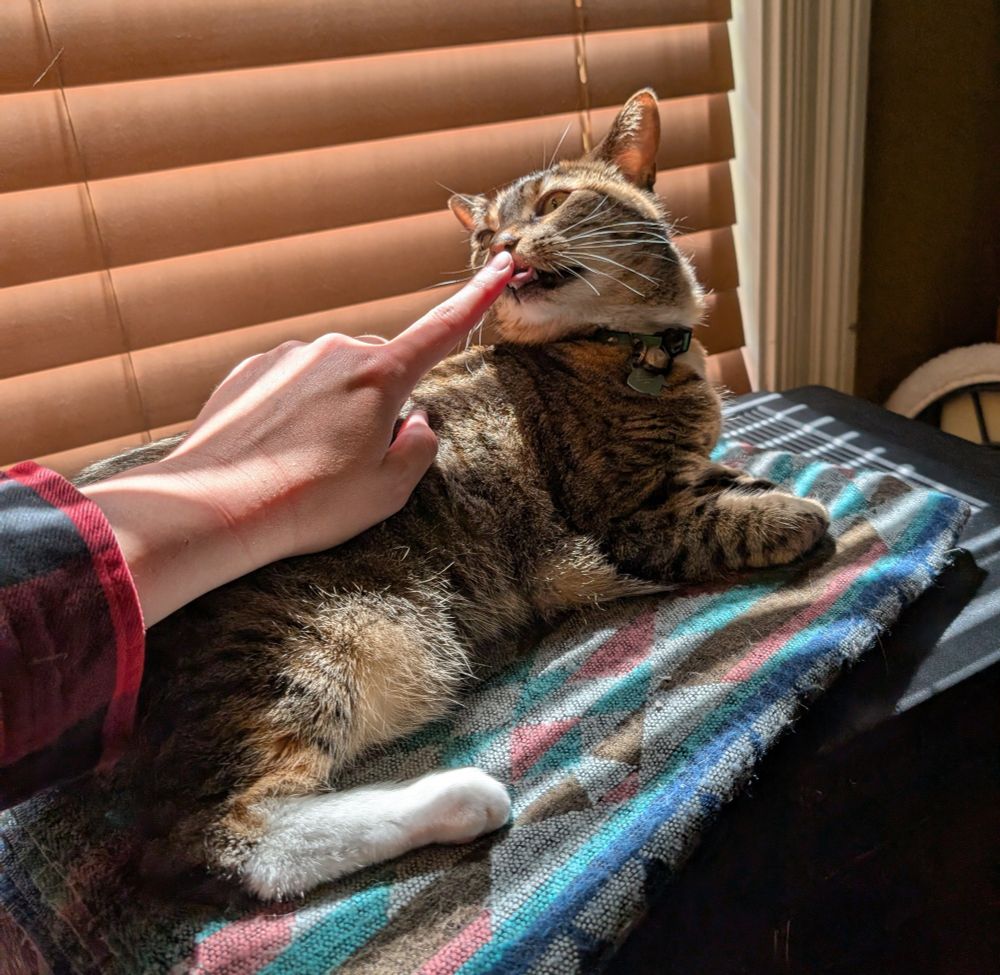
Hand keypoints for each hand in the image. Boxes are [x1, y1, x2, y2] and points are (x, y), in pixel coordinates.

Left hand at [82, 252, 513, 625]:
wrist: (216, 505)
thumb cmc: (311, 503)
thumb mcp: (389, 490)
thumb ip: (419, 447)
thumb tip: (415, 420)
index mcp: (382, 377)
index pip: (444, 330)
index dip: (478, 297)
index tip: (503, 263)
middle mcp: (337, 352)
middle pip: (382, 366)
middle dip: (382, 401)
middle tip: (357, 458)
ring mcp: (290, 357)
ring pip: (335, 375)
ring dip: (336, 407)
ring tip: (309, 463)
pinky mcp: (251, 369)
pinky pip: (293, 383)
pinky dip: (296, 410)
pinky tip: (278, 451)